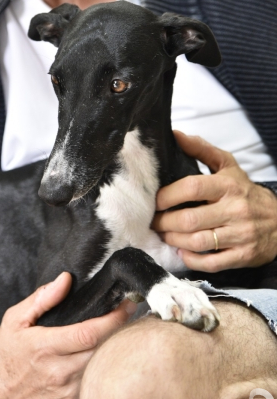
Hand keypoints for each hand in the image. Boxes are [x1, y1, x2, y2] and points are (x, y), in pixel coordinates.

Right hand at [0, 272, 134, 398]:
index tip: (127, 304)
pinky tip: (106, 358)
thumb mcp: (14, 319)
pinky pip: (96, 387)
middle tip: (129, 315)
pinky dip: (104, 371)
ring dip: (115, 351)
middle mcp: (58, 373)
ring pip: (103, 370)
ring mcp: (66, 393)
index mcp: (45, 347)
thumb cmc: (3, 353)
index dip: (114, 318)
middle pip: (103, 351)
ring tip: (121, 333)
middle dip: (121, 331)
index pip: (90, 333)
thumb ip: (42, 298)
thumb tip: (66, 279)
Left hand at [152, 131, 276, 271]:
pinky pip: (212, 263)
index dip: (167, 195)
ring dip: (174, 240)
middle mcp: (235, 209)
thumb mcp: (227, 166)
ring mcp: (240, 234)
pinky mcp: (244, 256)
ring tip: (164, 234)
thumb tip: (174, 135)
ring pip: (198, 242)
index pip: (192, 188)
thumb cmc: (243, 191)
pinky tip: (182, 252)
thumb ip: (201, 149)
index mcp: (228, 185)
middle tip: (153, 221)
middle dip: (165, 222)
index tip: (154, 200)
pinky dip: (192, 259)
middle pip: (190, 219)